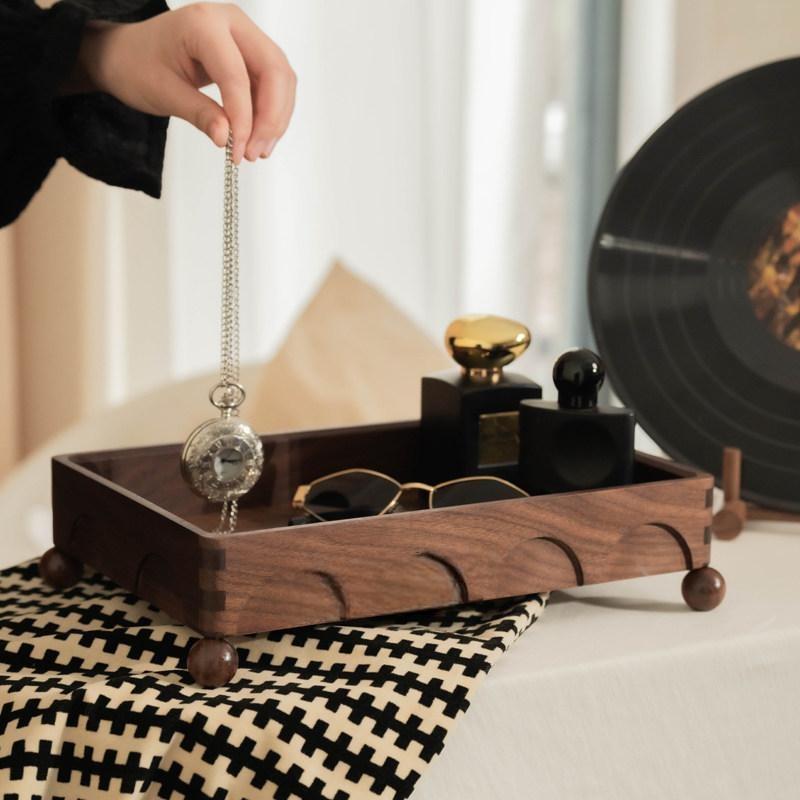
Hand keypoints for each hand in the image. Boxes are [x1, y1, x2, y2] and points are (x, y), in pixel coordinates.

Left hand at [72, 3, 296, 162]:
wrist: (130, 52)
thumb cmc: (138, 64)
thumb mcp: (162, 92)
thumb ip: (198, 114)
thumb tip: (226, 138)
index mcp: (203, 23)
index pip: (236, 74)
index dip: (244, 117)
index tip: (239, 150)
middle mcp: (232, 22)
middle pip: (274, 71)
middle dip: (270, 118)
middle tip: (255, 152)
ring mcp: (246, 36)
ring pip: (281, 80)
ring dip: (275, 119)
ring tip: (258, 150)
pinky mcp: (251, 54)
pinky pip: (274, 85)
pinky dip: (271, 114)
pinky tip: (259, 137)